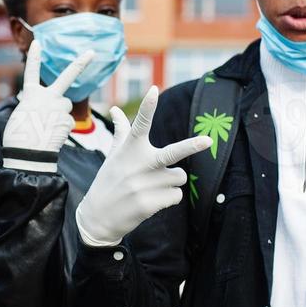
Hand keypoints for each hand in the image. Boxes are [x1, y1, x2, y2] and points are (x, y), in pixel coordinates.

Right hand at [2, 40, 94, 172]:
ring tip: (47, 127)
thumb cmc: (18, 138)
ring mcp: (60, 107)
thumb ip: (36, 107)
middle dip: (81, 62)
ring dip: (60, 114)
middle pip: (68, 76)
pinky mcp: (68, 120)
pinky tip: (52, 136)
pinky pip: (68, 123)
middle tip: (92, 52)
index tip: (38, 43)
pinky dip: (61, 130)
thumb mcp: (21, 117)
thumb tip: (50, 112)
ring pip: (66, 107)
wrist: (26, 154)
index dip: (35, 57)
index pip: (32, 71)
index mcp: (31, 94)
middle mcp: (48, 96)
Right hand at [75, 87, 212, 247]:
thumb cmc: (109, 181)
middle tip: (208, 141)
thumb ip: (121, 132)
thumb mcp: (113, 156)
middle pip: (172, 153)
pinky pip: (176, 196)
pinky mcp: (148, 204)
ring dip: (172, 182)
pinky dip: (169, 199)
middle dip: (192, 146)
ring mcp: (143, 185)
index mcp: (130, 149)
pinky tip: (152, 201)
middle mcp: (137, 165)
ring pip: (179, 177)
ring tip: (152, 187)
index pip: (140, 124)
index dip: (148, 107)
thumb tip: (114, 109)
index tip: (154, 89)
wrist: (97, 217)